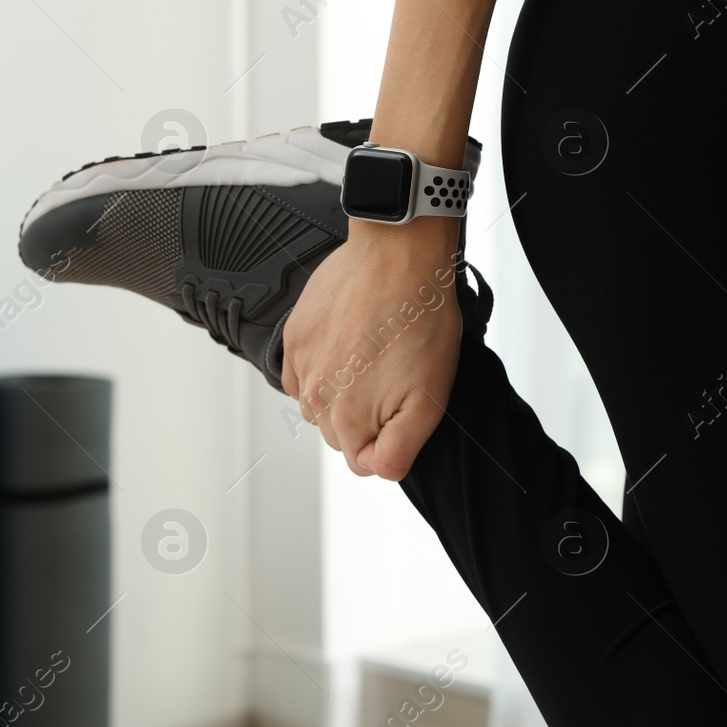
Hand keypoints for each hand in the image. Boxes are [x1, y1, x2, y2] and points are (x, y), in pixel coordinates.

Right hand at [281, 217, 461, 479]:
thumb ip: (399, 449)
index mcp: (346, 419)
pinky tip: (348, 344)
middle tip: (394, 379)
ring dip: (341, 392)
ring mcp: (301, 364)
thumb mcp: (430, 399)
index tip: (404, 409)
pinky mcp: (295, 335)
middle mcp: (314, 397)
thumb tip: (377, 469)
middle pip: (338, 433)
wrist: (399, 257)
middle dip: (366, 417)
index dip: (388, 443)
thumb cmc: (421, 321)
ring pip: (318, 404)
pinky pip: (301, 372)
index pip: (362, 461)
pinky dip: (322, 367)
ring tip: (372, 359)